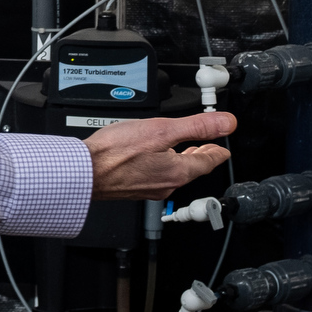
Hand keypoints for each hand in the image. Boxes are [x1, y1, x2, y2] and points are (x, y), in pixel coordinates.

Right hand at [84, 112, 235, 201]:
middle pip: (193, 169)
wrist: (85, 170)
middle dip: (202, 155)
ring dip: (182, 159)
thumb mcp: (161, 130)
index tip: (223, 149)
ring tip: (183, 150)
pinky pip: (158, 176)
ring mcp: (150, 188)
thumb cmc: (116, 152)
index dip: (218, 151)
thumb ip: (196, 126)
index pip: (208, 162)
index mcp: (178, 171)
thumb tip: (226, 123)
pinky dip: (164, 165)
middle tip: (208, 147)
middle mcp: (167, 184)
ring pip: (175, 173)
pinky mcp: (134, 188)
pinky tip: (155, 158)